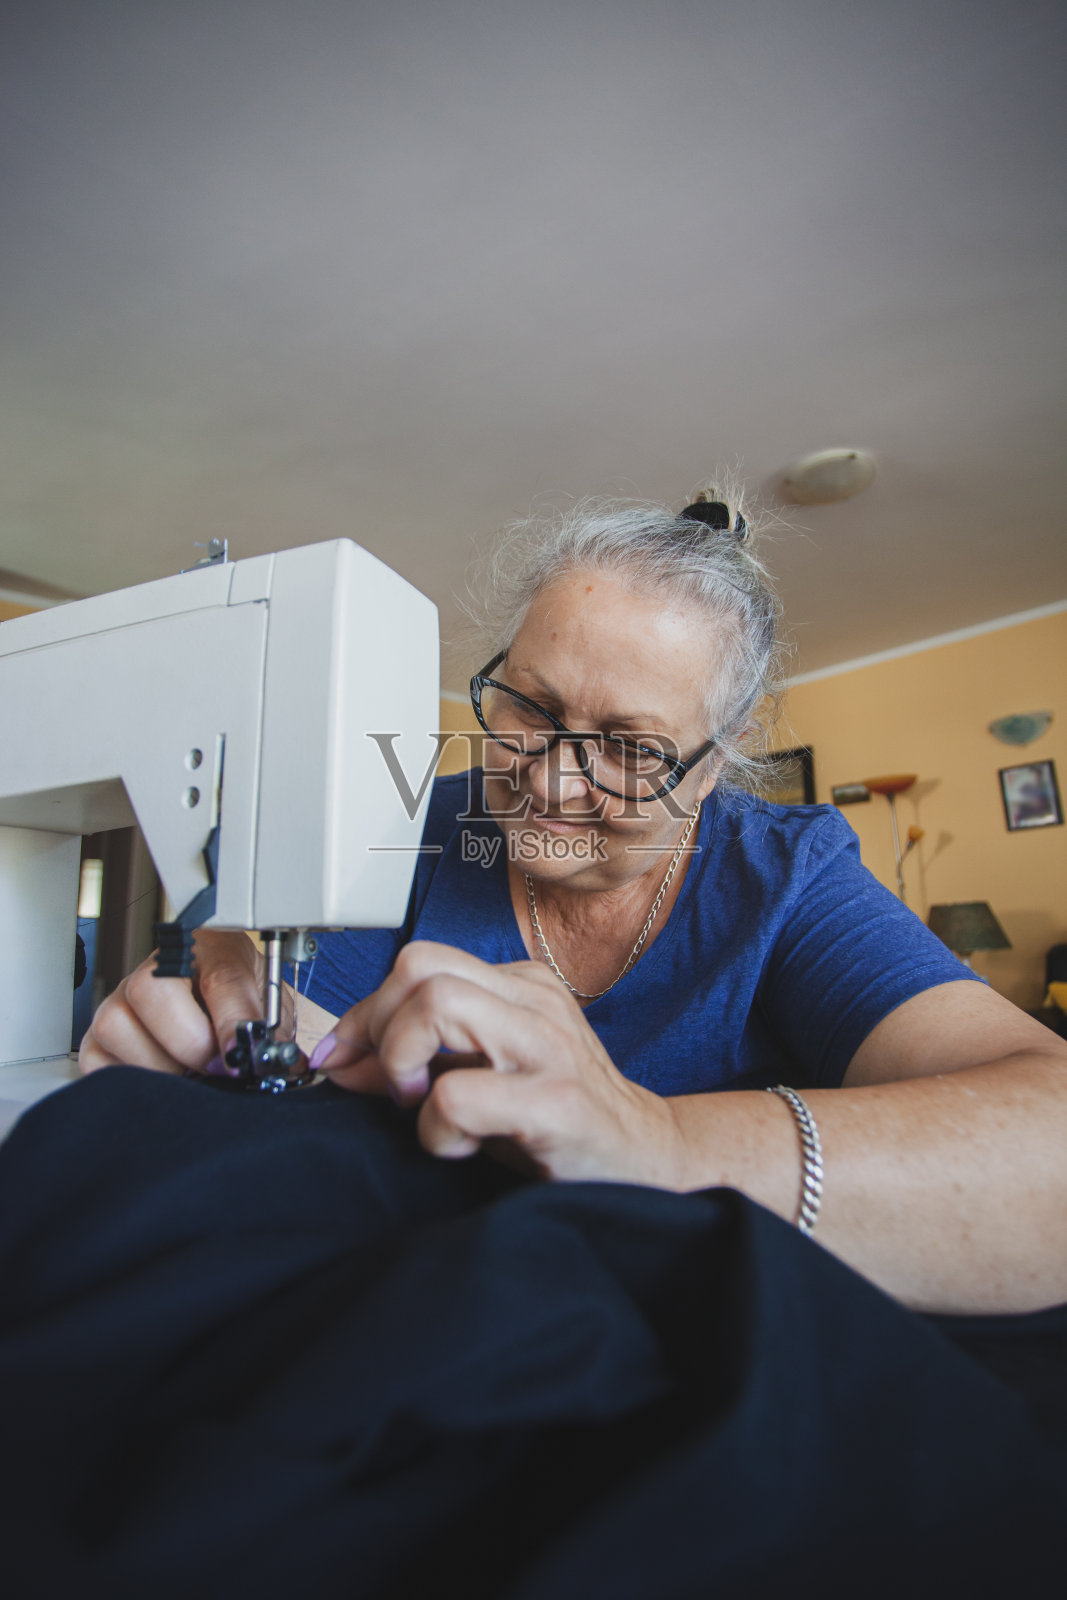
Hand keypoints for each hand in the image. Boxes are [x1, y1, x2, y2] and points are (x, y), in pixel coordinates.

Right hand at [78, 930, 282, 1076]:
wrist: (222, 1013)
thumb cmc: (242, 1005)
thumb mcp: (270, 1011)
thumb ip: (268, 1030)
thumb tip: (262, 1055)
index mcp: (213, 949)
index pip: (220, 976)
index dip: (231, 1018)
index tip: (241, 1053)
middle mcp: (158, 966)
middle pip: (151, 991)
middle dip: (190, 1044)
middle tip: (216, 1067)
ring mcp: (121, 999)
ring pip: (116, 1027)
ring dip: (161, 1066)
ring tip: (190, 1072)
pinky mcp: (97, 1036)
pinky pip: (96, 1060)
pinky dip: (131, 1079)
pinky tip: (163, 1076)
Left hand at [314, 941, 681, 1184]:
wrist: (646, 1162)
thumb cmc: (558, 1124)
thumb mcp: (482, 1078)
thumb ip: (415, 1061)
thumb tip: (342, 1060)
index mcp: (518, 986)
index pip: (417, 963)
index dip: (364, 1011)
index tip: (341, 1057)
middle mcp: (534, 1001)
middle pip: (419, 967)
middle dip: (378, 1028)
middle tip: (394, 1087)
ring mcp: (548, 1045)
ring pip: (436, 1003)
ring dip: (404, 1063)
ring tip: (425, 1106)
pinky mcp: (556, 1099)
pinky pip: (456, 1094)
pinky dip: (436, 1128)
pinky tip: (461, 1146)